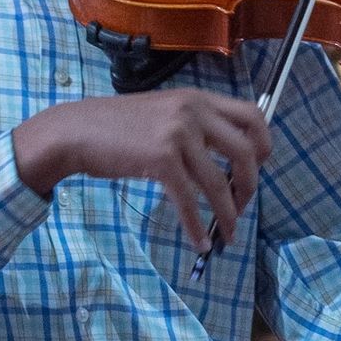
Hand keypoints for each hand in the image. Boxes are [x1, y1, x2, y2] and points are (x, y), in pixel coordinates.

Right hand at [13, 87, 269, 251]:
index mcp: (198, 99)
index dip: (263, 143)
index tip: (258, 166)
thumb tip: (224, 163)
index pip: (252, 114)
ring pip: (219, 183)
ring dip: (228, 214)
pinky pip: (189, 200)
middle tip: (243, 205)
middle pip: (245, 151)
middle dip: (250, 185)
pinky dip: (198, 226)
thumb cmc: (117, 128)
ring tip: (228, 234)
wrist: (76, 131)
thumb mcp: (164, 114)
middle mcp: (193, 111)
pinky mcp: (161, 159)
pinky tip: (200, 242)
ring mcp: (177, 134)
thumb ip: (195, 127)